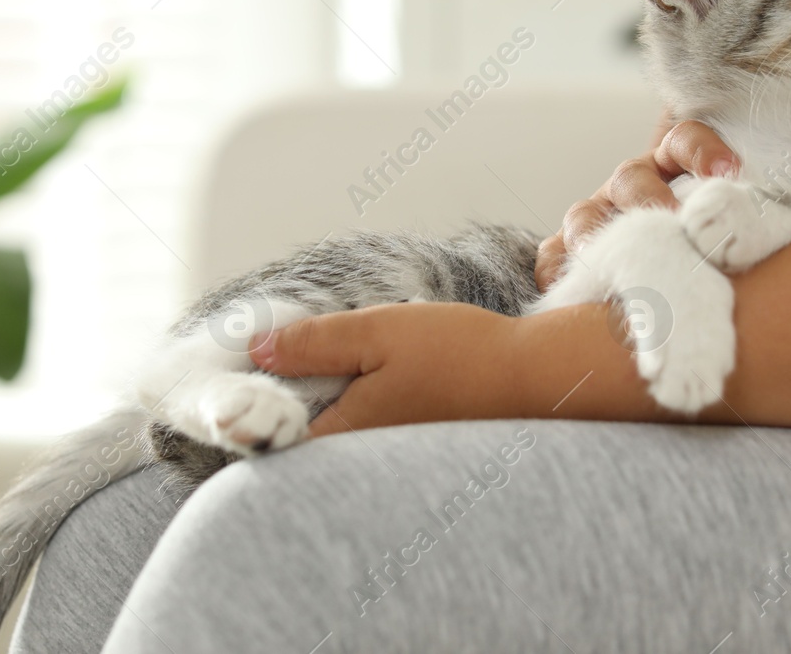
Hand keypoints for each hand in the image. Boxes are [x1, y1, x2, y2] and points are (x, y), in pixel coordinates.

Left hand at [249, 303, 524, 435]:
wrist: (533, 377)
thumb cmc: (460, 355)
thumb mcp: (376, 331)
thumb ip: (313, 342)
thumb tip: (257, 350)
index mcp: (344, 436)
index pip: (273, 431)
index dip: (259, 396)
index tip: (259, 358)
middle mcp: (361, 460)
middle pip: (302, 430)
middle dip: (294, 390)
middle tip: (302, 345)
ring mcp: (386, 459)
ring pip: (335, 425)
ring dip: (329, 391)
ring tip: (348, 354)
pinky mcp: (408, 449)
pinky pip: (365, 426)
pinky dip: (360, 397)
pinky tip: (379, 369)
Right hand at [533, 118, 738, 291]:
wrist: (675, 272)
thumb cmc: (729, 241)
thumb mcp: (756, 216)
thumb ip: (769, 210)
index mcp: (676, 162)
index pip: (685, 139)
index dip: (704, 151)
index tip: (732, 172)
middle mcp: (634, 184)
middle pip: (631, 180)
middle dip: (648, 203)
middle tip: (671, 228)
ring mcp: (599, 216)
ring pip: (584, 216)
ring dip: (595, 238)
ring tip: (607, 263)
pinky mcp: (571, 252)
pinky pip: (551, 256)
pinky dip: (555, 271)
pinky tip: (567, 295)